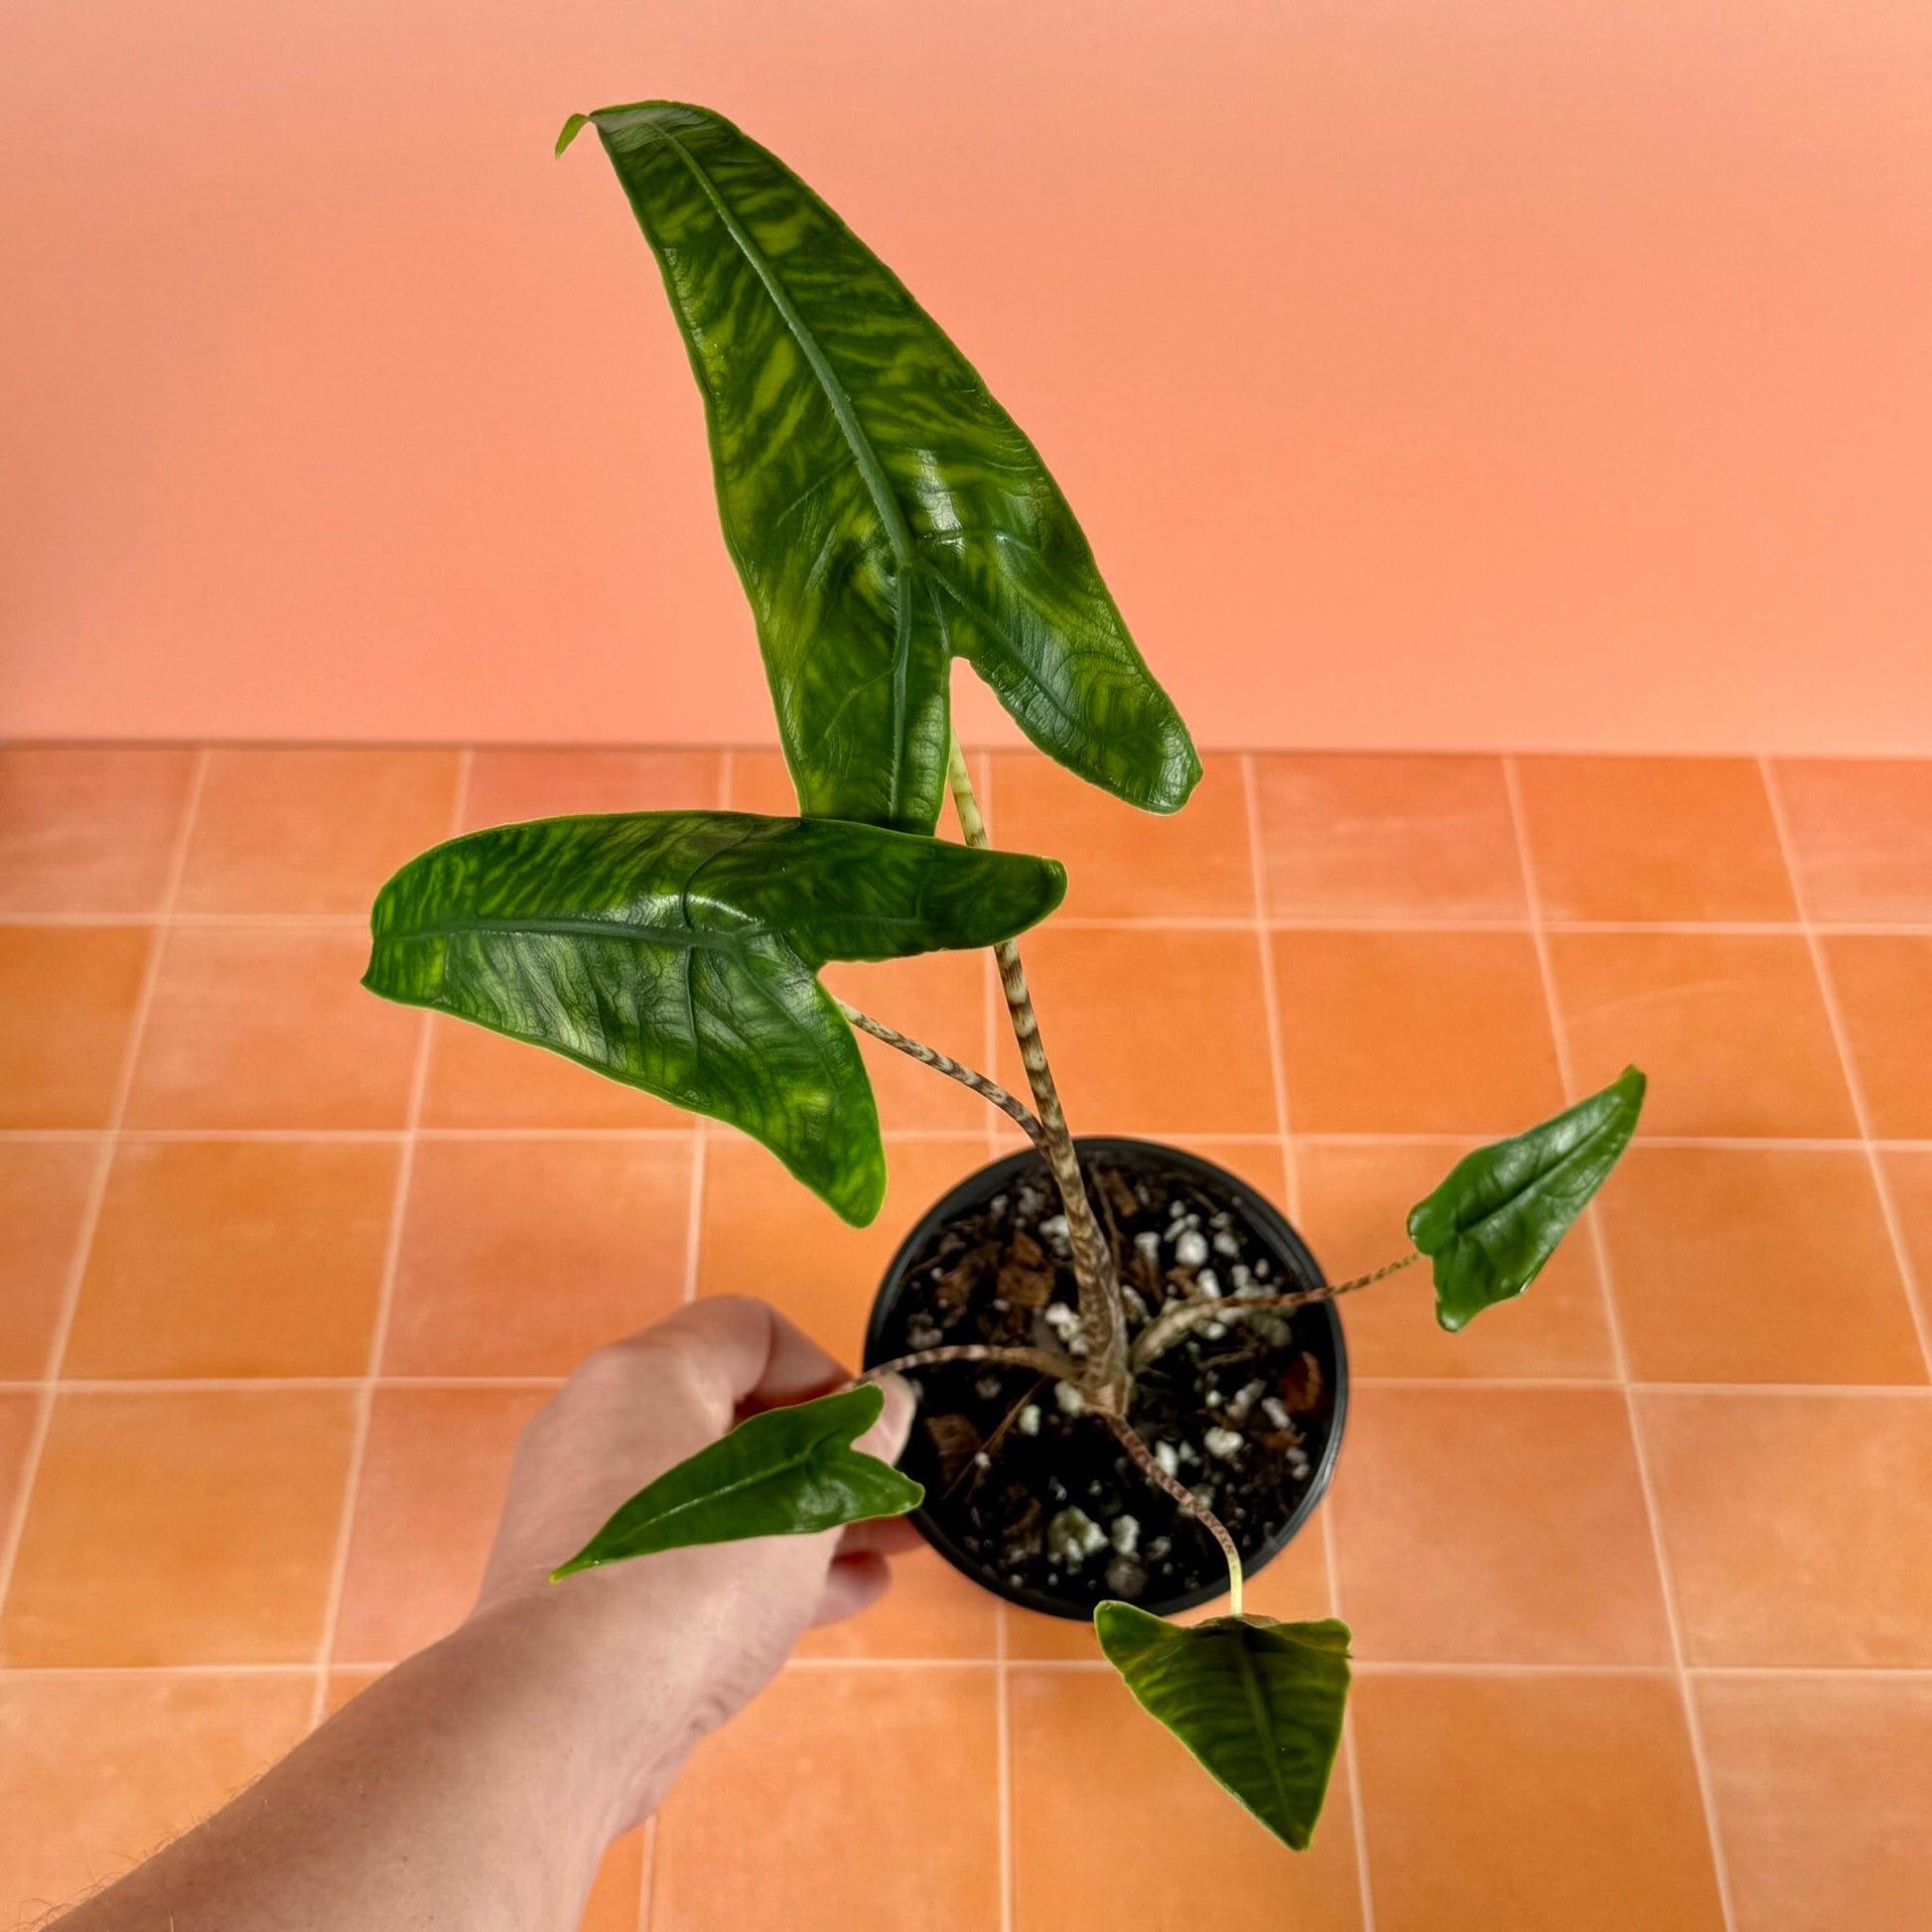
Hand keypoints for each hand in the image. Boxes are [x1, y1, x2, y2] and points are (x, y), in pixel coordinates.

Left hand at [465, 1297, 915, 1827]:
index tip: (870, 1426)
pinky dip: (758, 1567)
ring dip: (808, 1518)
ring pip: (719, 1496)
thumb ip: (856, 1441)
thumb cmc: (688, 1578)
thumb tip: (886, 1402)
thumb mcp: (804, 1496)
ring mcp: (588, 1515)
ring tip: (888, 1548)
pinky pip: (687, 1557)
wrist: (564, 1716)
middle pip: (735, 1418)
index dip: (824, 1369)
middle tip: (891, 1492)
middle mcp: (603, 1429)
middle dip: (828, 1457)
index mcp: (646, 1375)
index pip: (749, 1331)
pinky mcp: (588, 1591)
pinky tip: (841, 1596)